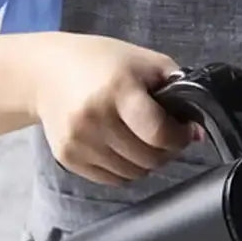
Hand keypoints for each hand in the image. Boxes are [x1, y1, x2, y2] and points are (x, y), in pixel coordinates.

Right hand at [30, 33, 199, 184]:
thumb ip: (176, 89)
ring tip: (140, 140)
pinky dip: (123, 169)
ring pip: (132, 174)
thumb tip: (197, 131)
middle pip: (148, 158)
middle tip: (163, 136)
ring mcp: (79, 141)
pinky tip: (119, 147)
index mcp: (117, 90)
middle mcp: (94, 117)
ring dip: (144, 162)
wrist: (44, 71)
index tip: (182, 131)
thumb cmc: (99, 62)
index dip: (178, 138)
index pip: (158, 133)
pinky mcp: (68, 157)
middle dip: (164, 151)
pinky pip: (111, 179)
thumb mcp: (142, 61)